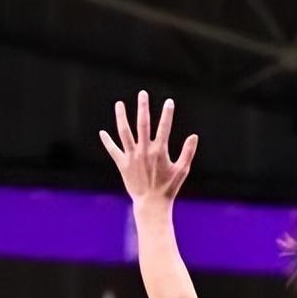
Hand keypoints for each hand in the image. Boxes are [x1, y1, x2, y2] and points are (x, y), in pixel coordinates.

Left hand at [100, 90, 197, 205]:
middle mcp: (143, 150)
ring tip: (119, 104)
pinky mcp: (122, 164)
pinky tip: (102, 132)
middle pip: (142, 124)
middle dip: (143, 107)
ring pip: (124, 132)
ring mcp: (131, 156)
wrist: (151, 203)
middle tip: (142, 94)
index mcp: (159, 151)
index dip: (167, 113)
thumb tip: (194, 136)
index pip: (164, 127)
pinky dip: (107, 141)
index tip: (169, 101)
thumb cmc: (169, 187)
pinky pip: (113, 150)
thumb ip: (188, 152)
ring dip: (121, 117)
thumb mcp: (183, 170)